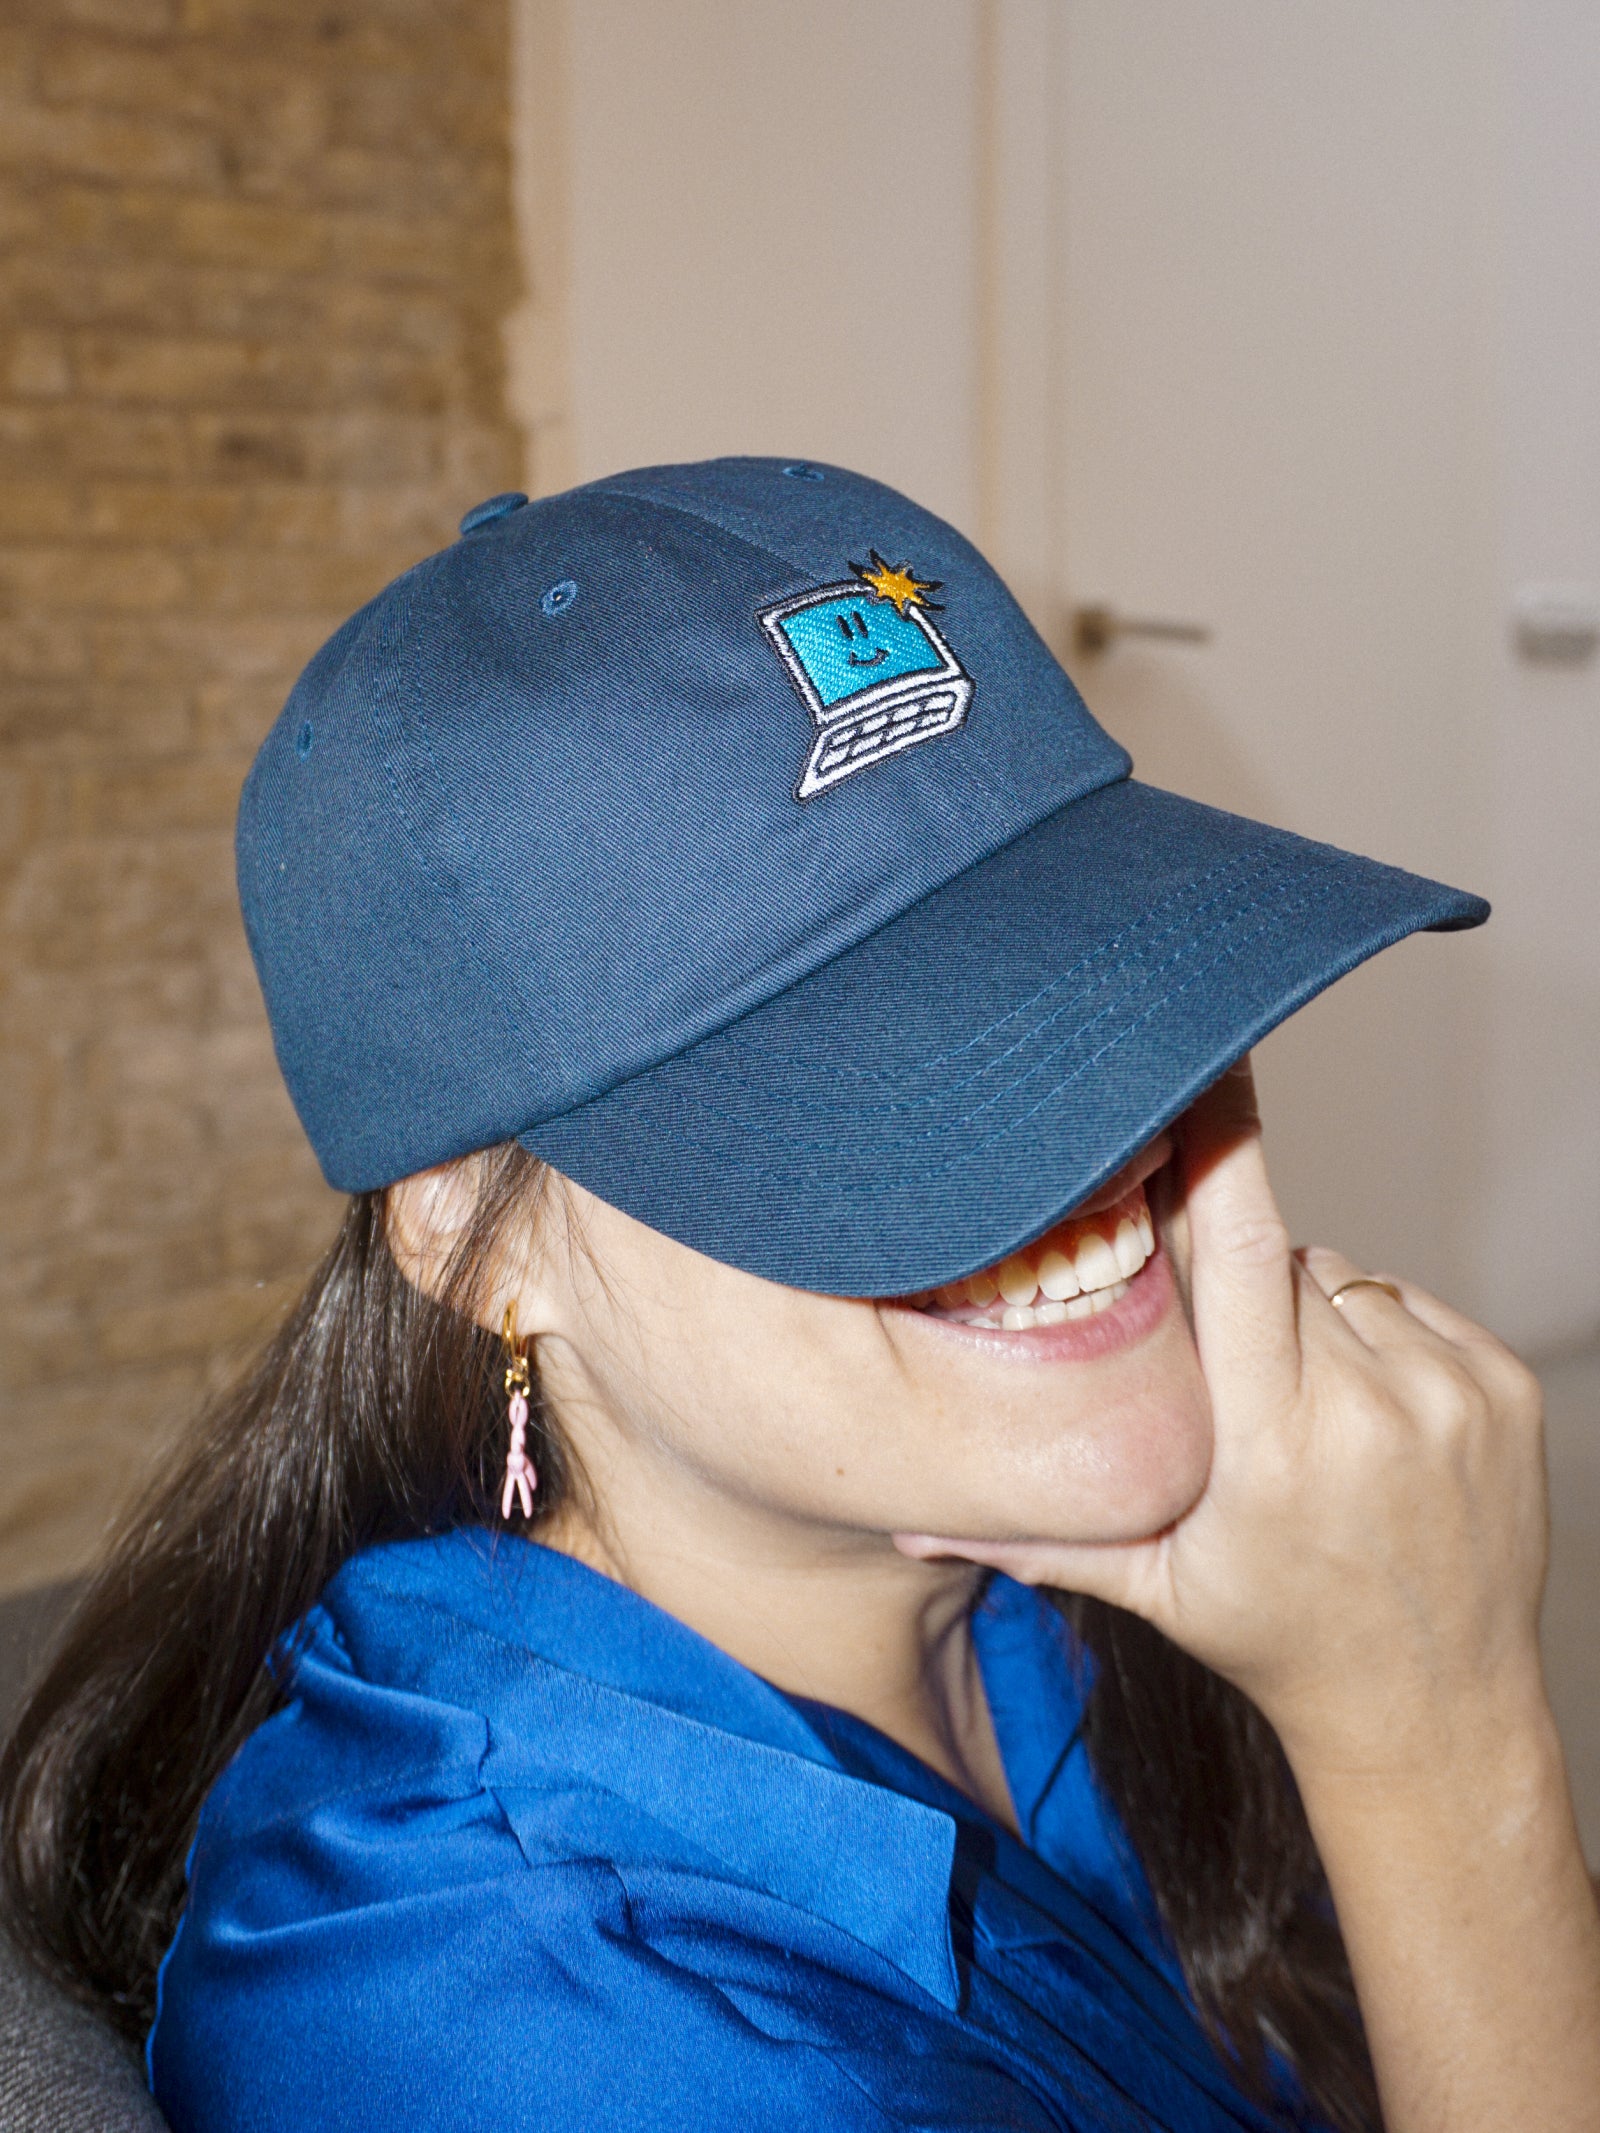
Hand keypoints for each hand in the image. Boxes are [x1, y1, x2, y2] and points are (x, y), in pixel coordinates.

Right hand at [896, 1058, 1551, 1783]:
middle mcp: (1366, 1405)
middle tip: (1238, 1381)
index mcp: (1269, 1440)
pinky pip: (1413, 1307)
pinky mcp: (1506, 1387)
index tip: (1203, 1075)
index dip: (1216, 1152)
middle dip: (1242, 1291)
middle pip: (1279, 1260)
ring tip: (1310, 1411)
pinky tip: (1368, 1418)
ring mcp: (1448, 1393)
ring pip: (1344, 1280)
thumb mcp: (1151, 1588)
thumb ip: (1033, 1536)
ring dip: (1313, 1318)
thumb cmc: (1279, 1639)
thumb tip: (908, 1525)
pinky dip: (1379, 1339)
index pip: (1237, 1250)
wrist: (1435, 1708)